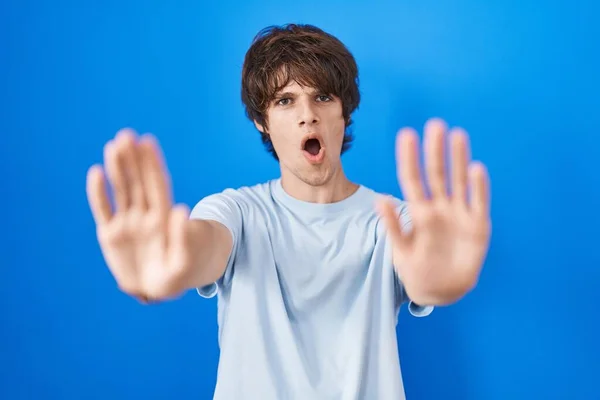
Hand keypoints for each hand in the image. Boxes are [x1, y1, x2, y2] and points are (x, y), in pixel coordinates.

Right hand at [86, 129, 193, 301]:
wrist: (159, 288)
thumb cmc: (177, 274)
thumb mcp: (184, 260)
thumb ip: (182, 236)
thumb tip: (180, 208)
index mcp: (162, 219)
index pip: (157, 185)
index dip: (152, 165)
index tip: (148, 143)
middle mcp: (144, 215)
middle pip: (138, 182)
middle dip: (133, 160)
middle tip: (127, 135)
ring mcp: (126, 223)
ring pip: (121, 190)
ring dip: (117, 168)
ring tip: (113, 145)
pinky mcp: (110, 235)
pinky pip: (103, 210)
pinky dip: (98, 193)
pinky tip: (96, 173)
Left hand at [377, 118, 490, 303]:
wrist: (441, 290)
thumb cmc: (416, 268)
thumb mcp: (401, 250)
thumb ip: (393, 226)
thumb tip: (380, 200)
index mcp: (418, 211)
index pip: (412, 179)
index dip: (409, 158)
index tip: (406, 134)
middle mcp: (439, 207)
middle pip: (436, 174)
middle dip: (435, 151)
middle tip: (435, 125)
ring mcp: (459, 214)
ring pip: (458, 181)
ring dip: (458, 159)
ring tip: (457, 135)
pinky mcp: (478, 225)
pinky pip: (478, 202)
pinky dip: (478, 187)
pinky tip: (476, 168)